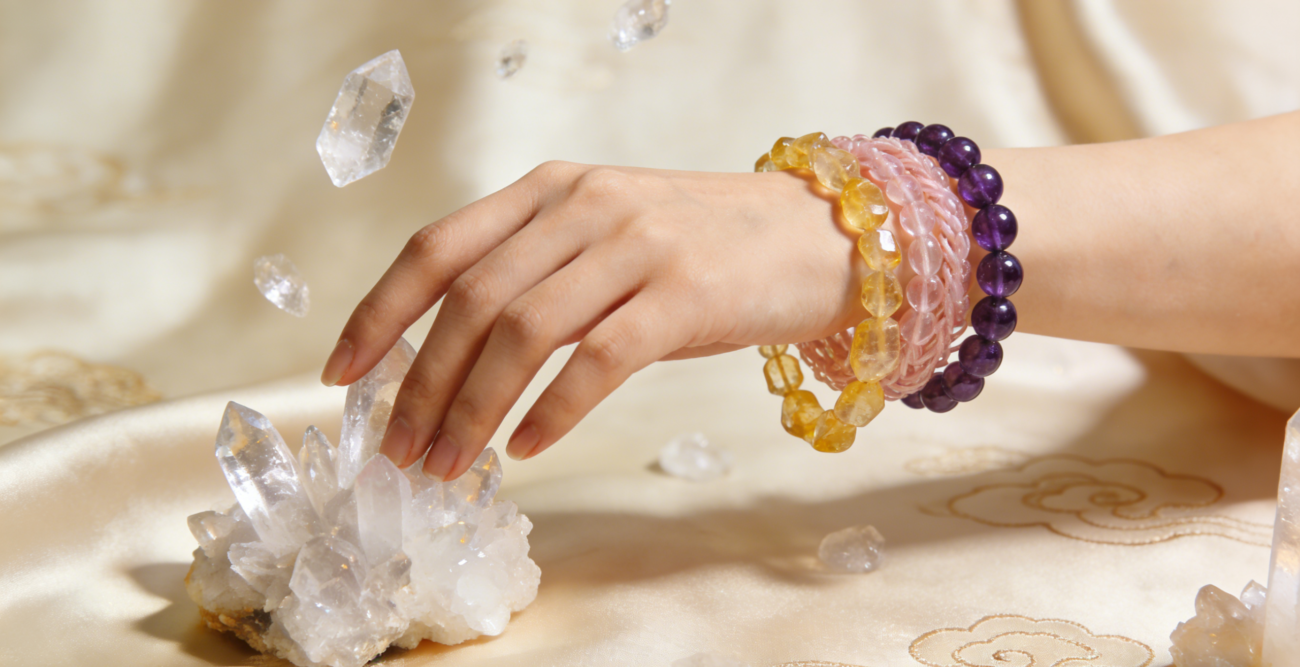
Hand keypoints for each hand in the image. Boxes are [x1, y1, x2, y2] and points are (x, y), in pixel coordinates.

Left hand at [321, 161, 881, 480]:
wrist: (812, 234)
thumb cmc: (697, 247)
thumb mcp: (603, 237)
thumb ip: (534, 272)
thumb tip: (445, 357)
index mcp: (550, 191)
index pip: (438, 248)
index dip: (381, 313)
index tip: (343, 374)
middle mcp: (585, 207)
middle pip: (472, 300)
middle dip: (422, 384)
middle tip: (400, 450)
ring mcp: (638, 245)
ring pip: (525, 330)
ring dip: (473, 407)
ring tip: (449, 465)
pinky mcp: (687, 292)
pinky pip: (600, 358)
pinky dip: (554, 408)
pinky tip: (530, 448)